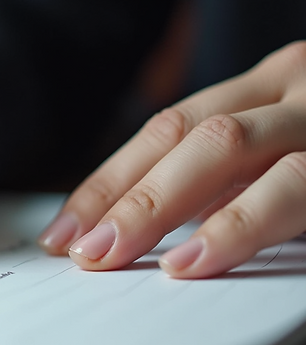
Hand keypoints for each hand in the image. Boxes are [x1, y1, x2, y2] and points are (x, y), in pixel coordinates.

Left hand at [38, 41, 305, 277]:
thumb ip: (230, 184)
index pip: (168, 131)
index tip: (62, 232)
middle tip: (85, 251)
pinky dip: (243, 223)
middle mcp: (295, 89)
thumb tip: (134, 232)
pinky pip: (298, 186)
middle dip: (130, 198)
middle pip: (191, 135)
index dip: (109, 183)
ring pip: (233, 147)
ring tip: (121, 257)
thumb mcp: (287, 156)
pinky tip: (203, 255)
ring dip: (167, 205)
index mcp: (268, 87)